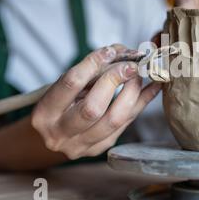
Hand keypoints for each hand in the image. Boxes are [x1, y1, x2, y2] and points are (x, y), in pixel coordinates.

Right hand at [31, 44, 161, 159]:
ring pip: (115, 119)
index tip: (110, 51)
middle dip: (115, 81)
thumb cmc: (60, 104)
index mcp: (45, 113)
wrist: (53, 135)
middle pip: (93, 107)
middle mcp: (60, 134)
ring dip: (132, 92)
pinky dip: (142, 102)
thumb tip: (121, 51)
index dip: (93, 64)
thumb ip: (89, 69)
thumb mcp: (64, 85)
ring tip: (140, 74)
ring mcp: (81, 145)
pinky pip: (127, 123)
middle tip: (130, 65)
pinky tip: (153, 87)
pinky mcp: (100, 148)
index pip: (71, 84)